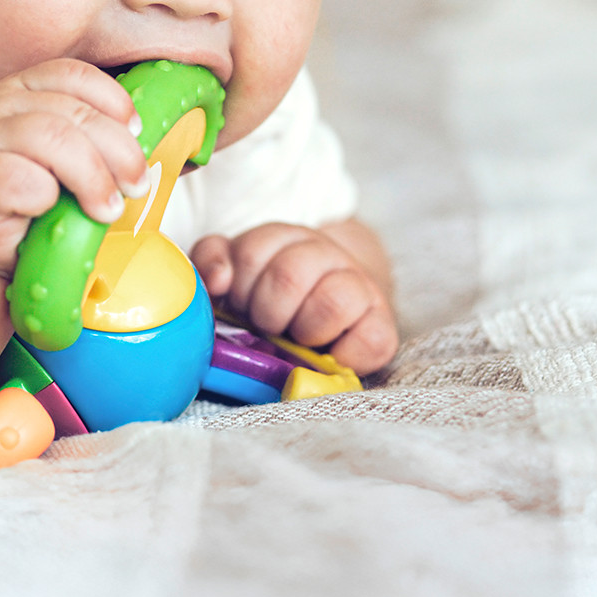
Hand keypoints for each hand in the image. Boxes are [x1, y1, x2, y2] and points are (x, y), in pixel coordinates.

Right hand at [0, 61, 153, 276]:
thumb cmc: (36, 198)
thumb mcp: (71, 159)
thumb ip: (101, 141)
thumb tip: (167, 144)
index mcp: (28, 87)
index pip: (74, 74)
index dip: (114, 102)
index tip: (139, 133)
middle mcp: (2, 103)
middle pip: (74, 112)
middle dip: (118, 151)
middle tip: (137, 187)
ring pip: (50, 138)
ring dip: (91, 176)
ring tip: (107, 209)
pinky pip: (16, 178)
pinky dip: (44, 196)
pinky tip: (52, 211)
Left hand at [191, 221, 397, 374]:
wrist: (335, 303)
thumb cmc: (273, 293)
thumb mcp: (237, 270)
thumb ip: (213, 261)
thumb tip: (217, 279)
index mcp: (283, 239)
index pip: (251, 253)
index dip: (238, 288)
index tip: (238, 304)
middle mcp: (324, 254)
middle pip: (288, 276)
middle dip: (267, 312)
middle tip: (266, 325)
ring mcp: (358, 286)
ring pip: (332, 302)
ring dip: (304, 331)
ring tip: (297, 338)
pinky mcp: (383, 325)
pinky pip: (371, 341)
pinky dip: (344, 357)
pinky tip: (327, 356)